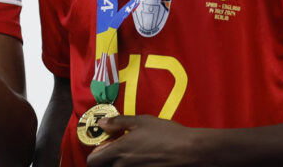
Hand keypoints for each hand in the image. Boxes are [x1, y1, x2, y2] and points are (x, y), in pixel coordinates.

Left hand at [87, 115, 205, 166]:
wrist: (189, 151)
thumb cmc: (166, 134)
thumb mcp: (141, 121)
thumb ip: (118, 123)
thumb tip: (102, 124)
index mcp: (118, 152)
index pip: (92, 161)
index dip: (96, 152)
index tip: (105, 144)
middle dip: (107, 159)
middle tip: (118, 148)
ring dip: (120, 162)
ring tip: (132, 152)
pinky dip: (132, 165)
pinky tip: (143, 158)